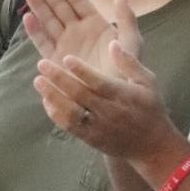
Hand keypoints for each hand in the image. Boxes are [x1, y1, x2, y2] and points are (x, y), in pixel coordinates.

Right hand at [22, 0, 138, 80]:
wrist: (112, 100)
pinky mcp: (55, 61)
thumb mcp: (132, 43)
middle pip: (59, 6)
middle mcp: (78, 32)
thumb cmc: (125, 72)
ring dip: (38, 5)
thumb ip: (126, 18)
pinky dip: (35, 31)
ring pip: (48, 20)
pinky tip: (27, 17)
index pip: (78, 0)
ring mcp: (66, 45)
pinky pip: (43, 43)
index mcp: (95, 24)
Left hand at [34, 0, 180, 165]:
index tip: (66, 58)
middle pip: (79, 95)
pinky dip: (55, 114)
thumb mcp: (148, 82)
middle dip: (59, 79)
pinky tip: (45, 100)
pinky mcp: (89, 138)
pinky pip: (69, 127)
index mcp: (122, 95)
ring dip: (52, 96)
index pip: (98, 82)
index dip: (81, 70)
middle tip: (41, 64)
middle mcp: (108, 112)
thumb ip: (129, 62)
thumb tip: (112, 43)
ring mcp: (97, 127)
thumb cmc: (150, 109)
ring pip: (70, 112)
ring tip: (38, 81)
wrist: (151, 147)